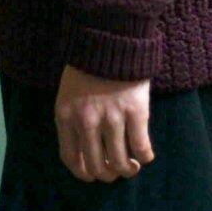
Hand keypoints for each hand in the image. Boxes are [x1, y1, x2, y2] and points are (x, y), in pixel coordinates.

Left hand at [54, 64, 154, 181]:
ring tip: (132, 165)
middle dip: (107, 174)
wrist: (111, 36)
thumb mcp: (68, 91)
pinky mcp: (136, 112)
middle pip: (96, 166)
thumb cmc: (88, 63)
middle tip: (115, 171)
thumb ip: (72, 118)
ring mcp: (112, 118)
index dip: (83, 172)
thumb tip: (84, 150)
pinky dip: (145, 156)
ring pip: (120, 162)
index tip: (93, 174)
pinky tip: (146, 154)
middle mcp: (86, 122)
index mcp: (65, 116)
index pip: (70, 158)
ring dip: (127, 169)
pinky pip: (141, 146)